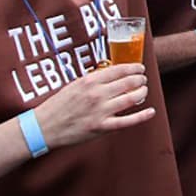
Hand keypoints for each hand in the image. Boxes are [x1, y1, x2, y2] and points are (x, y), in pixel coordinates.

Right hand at [33, 63, 153, 148]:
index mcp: (90, 81)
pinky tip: (151, 111)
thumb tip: (111, 76)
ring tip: (144, 90)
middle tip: (143, 79)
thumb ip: (93, 80)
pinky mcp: (101, 127)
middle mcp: (97, 94)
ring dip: (141, 93)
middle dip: (140, 80)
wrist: (44, 126)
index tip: (139, 68)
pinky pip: (127, 121)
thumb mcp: (74, 85)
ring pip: (130, 99)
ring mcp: (100, 111)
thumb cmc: (58, 105)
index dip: (133, 68)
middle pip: (128, 83)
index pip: (118, 70)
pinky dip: (142, 116)